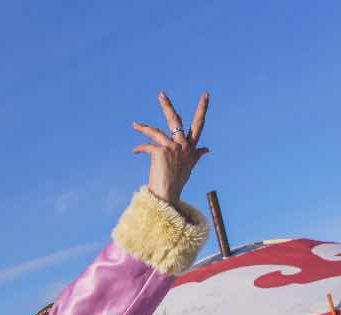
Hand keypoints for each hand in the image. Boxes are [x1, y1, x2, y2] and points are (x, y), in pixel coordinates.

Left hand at [132, 91, 209, 206]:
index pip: (199, 124)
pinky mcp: (162, 152)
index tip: (206, 94)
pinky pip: (147, 147)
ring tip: (133, 124)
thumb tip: (207, 149)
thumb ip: (197, 155)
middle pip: (176, 121)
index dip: (203, 108)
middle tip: (160, 94)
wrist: (167, 194)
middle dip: (167, 106)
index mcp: (191, 146)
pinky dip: (140, 149)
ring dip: (143, 128)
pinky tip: (134, 152)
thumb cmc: (177, 181)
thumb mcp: (189, 166)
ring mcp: (173, 148)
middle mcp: (184, 145)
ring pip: (156, 132)